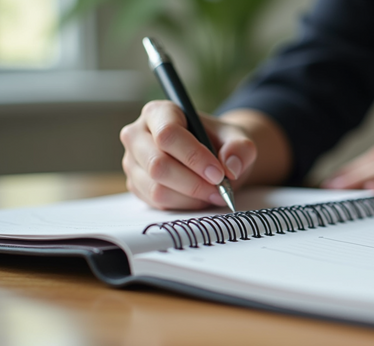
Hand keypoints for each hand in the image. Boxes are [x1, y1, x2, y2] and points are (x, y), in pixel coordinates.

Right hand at [120, 100, 256, 209]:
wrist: (214, 157)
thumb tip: (230, 166)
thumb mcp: (238, 139)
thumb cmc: (221, 143)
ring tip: (214, 193)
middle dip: (194, 183)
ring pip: (156, 188)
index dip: (194, 157)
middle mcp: (137, 135)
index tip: (219, 173)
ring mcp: (133, 161)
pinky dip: (184, 204)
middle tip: (220, 189)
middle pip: (158, 164)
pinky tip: (200, 197)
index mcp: (159, 112)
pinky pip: (156, 202)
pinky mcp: (136, 185)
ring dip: (191, 197)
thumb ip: (241, 148)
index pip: (168, 134)